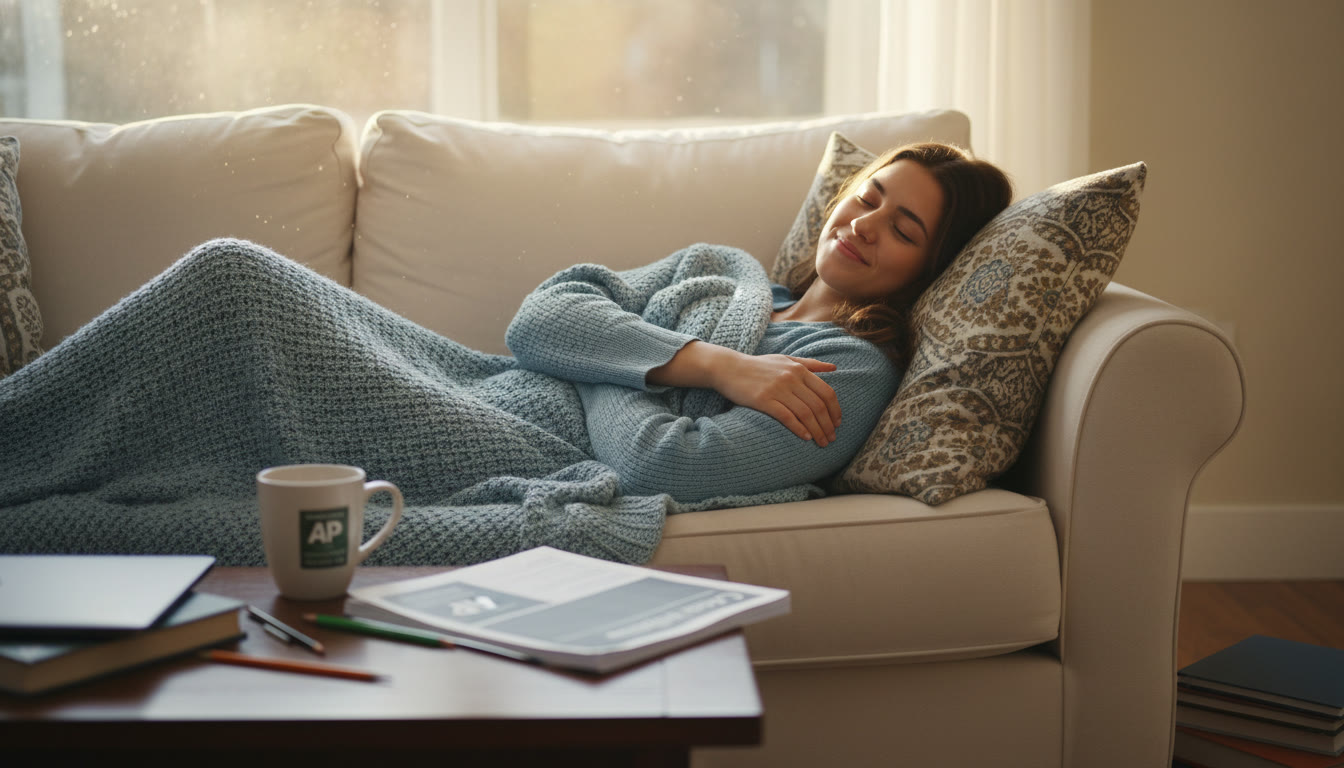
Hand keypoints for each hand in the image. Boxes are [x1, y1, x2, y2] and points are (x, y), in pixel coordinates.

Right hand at [648, 341, 842, 444]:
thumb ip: (810, 364)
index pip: (827, 392)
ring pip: (805, 413)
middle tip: (832, 439)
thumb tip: (834, 368)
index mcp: (799, 369)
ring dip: (817, 430)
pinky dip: (799, 428)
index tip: (837, 423)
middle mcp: (791, 378)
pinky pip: (787, 417)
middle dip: (828, 425)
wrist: (729, 368)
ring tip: (822, 442)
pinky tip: (806, 437)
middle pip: (818, 406)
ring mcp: (777, 389)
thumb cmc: (759, 366)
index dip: (835, 410)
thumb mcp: (785, 359)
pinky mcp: (763, 400)